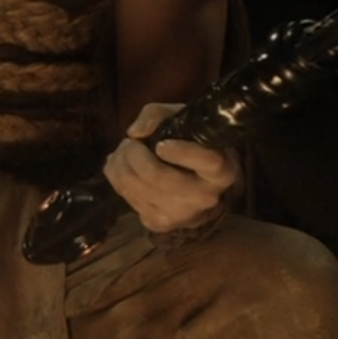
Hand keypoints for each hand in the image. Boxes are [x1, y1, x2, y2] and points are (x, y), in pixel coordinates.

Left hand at [103, 102, 240, 232]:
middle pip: (156, 175)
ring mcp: (181, 214)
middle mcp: (205, 197)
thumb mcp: (180, 120)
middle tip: (130, 142)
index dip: (182, 152)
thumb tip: (135, 132)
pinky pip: (124, 195)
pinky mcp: (158, 223)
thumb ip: (157, 115)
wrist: (194, 186)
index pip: (207, 162)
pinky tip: (126, 169)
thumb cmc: (188, 145)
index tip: (162, 144)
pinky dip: (116, 176)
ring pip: (133, 186)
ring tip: (126, 152)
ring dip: (120, 162)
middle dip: (132, 153)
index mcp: (222, 171)